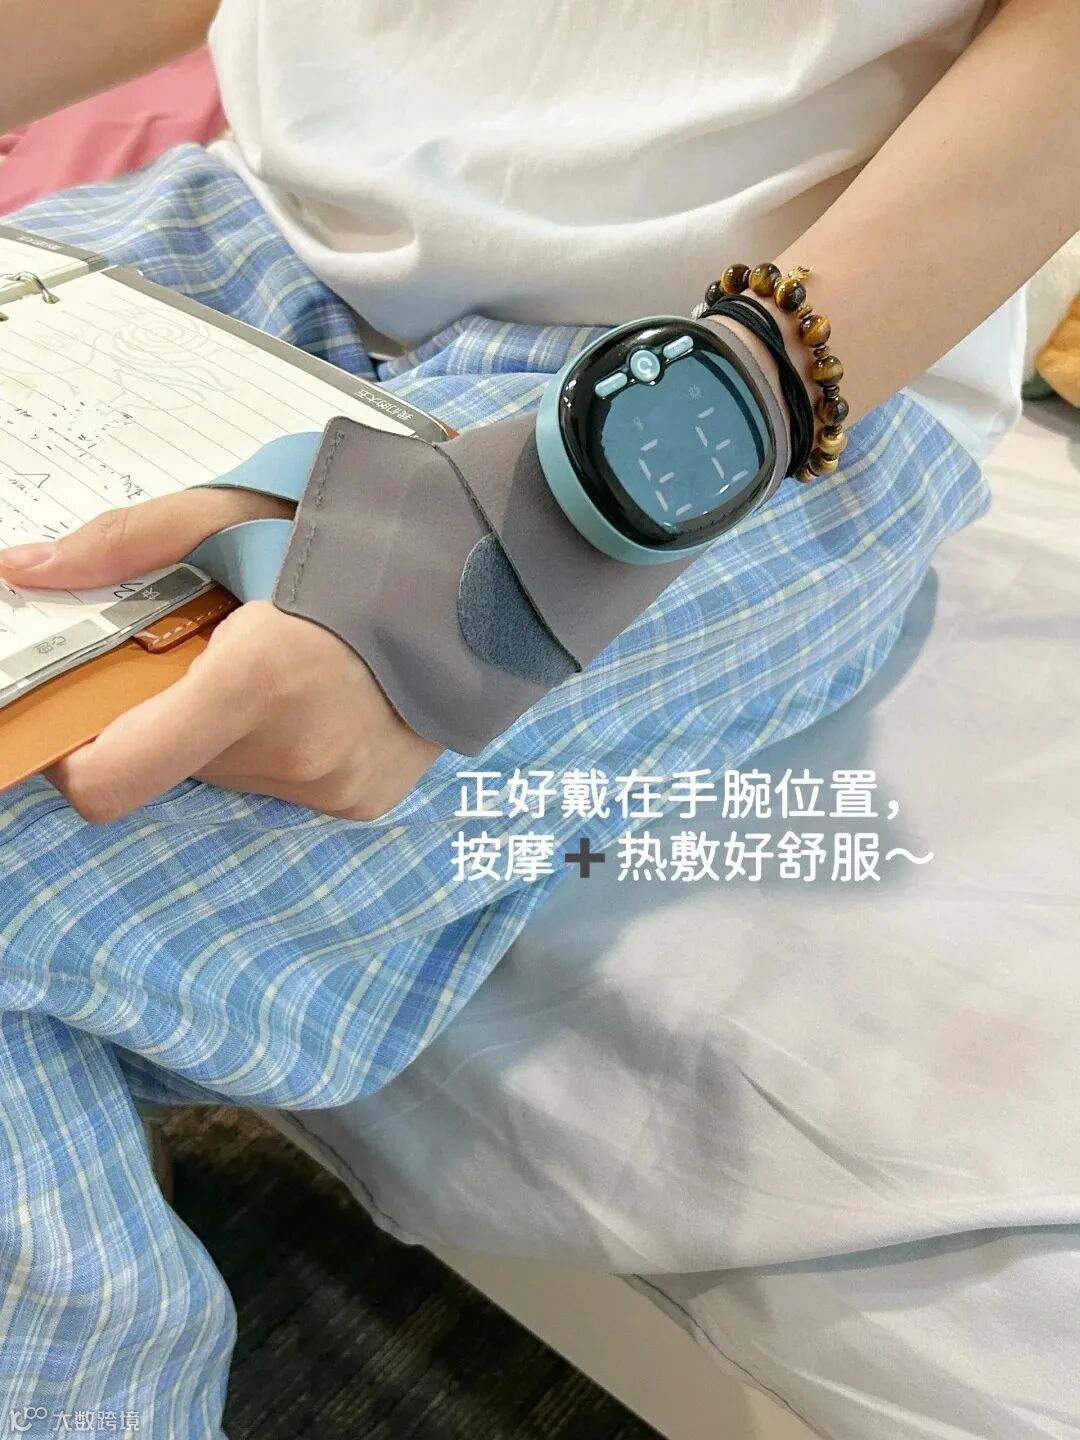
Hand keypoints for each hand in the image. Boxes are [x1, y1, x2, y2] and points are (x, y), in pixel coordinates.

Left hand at [0, 491, 442, 822]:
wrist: (503, 569)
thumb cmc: (371, 528)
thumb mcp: (243, 512)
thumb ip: (128, 544)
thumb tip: (22, 569)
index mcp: (257, 679)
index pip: (112, 780)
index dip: (76, 752)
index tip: (89, 707)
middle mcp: (296, 753)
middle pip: (172, 763)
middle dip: (172, 709)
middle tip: (219, 642)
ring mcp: (337, 787)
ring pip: (228, 771)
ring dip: (231, 724)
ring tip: (288, 658)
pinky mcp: (366, 800)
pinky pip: (283, 781)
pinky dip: (282, 740)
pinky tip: (329, 689)